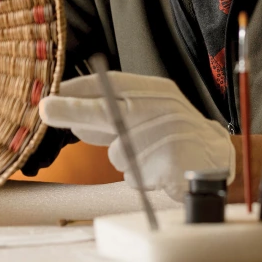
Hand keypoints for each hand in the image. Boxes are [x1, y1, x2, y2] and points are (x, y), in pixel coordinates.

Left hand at [38, 71, 233, 199]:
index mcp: (157, 91)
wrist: (217, 160)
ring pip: (119, 152)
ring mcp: (169, 135)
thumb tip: (64, 113)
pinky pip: (135, 176)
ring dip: (125, 160)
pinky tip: (157, 171)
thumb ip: (109, 115)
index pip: (112, 83)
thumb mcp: (146, 116)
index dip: (79, 88)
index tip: (52, 93)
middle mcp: (163, 108)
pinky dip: (140, 178)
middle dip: (73, 110)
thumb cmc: (172, 135)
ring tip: (149, 157)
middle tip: (45, 109)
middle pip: (108, 110)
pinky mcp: (172, 163)